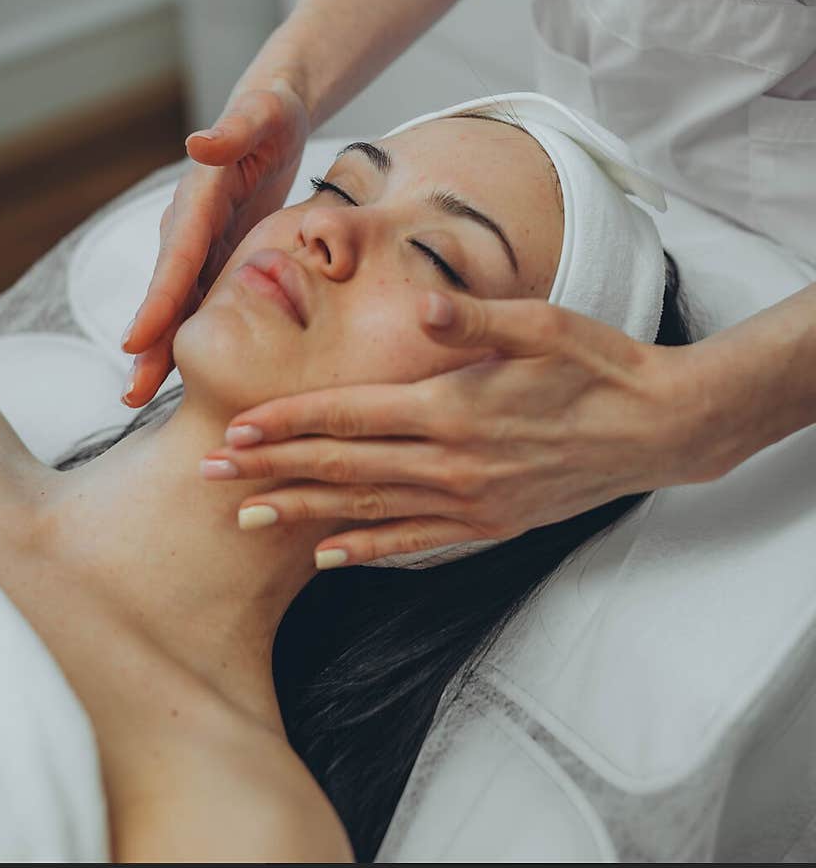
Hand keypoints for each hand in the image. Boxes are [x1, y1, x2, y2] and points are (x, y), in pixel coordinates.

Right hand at [120, 77, 309, 406]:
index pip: (178, 254)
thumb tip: (197, 142)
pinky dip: (189, 338)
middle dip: (149, 344)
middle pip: (168, 293)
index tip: (136, 340)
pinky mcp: (215, 256)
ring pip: (178, 306)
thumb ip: (234, 128)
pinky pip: (200, 303)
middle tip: (132, 395)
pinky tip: (185, 379)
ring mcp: (199, 245)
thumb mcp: (262, 113)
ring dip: (160, 352)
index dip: (158, 299)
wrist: (272, 117)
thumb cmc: (272, 114)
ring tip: (141, 400)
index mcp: (200, 198)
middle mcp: (189, 226)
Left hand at [199, 292, 717, 566]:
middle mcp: (454, 463)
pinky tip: (325, 555)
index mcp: (456, 408)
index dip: (288, 424)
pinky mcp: (490, 523)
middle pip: (343, 467)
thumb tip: (422, 311)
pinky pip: (413, 543)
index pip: (350, 417)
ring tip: (245, 519)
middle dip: (270, 470)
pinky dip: (365, 548)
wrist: (659, 428)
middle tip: (207, 477)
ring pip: (367, 510)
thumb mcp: (544, 325)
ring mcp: (471, 502)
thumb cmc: (600, 365)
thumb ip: (475, 319)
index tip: (234, 431)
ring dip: (301, 513)